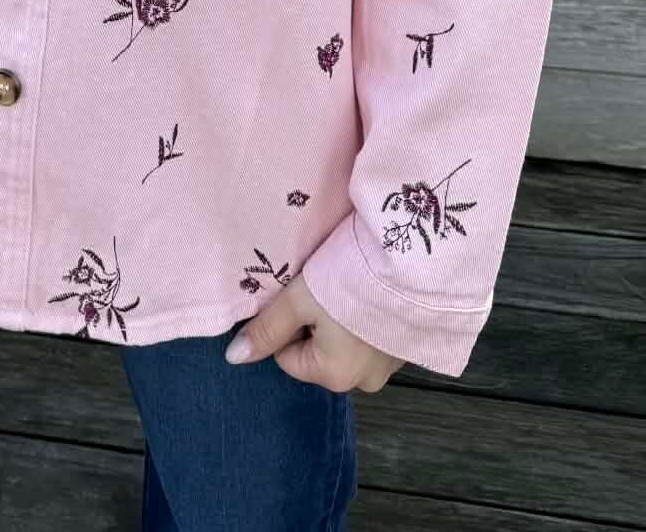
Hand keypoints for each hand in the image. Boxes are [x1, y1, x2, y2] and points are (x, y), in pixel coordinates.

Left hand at [225, 275, 402, 392]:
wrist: (412, 263)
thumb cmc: (349, 280)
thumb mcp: (298, 300)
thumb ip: (266, 329)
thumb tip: (233, 358)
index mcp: (334, 376)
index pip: (287, 356)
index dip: (286, 324)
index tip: (300, 296)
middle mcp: (363, 382)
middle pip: (316, 354)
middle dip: (314, 325)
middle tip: (324, 291)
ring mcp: (387, 368)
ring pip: (343, 347)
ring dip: (339, 322)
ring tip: (348, 289)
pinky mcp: (404, 348)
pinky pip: (369, 340)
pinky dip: (363, 321)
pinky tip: (368, 295)